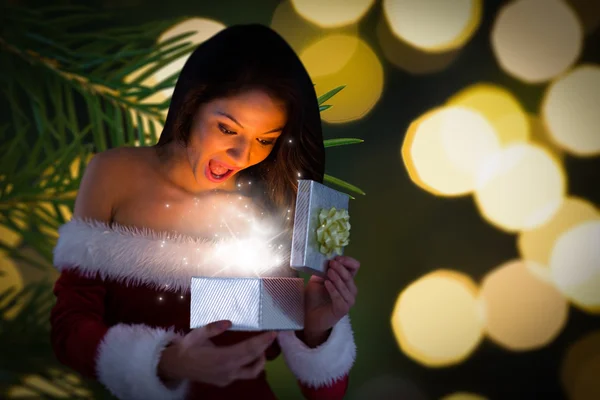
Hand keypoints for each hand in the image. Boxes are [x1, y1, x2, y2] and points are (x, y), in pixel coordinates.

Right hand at [158, 320, 276, 386]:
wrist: (175, 367)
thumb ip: (213, 328)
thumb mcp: (197, 334)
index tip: (272, 333)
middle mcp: (227, 370)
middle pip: (253, 359)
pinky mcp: (225, 381)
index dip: (262, 341)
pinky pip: (243, 374)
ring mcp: (227, 378)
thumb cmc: (186, 348)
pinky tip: (250, 354)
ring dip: (260, 359)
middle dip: (265, 347)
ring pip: (252, 372)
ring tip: (262, 346)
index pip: (248, 349)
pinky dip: (250, 364)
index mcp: (221, 358)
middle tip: (273, 335)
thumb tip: (229, 322)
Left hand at [303, 255, 359, 345]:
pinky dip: (334, 289)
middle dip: (341, 268)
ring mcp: (348, 301)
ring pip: (347, 286)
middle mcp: (350, 290)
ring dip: (338, 278)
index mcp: (346, 280)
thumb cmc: (314, 297)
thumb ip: (323, 270)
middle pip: (350, 276)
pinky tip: (327, 283)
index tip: (337, 258)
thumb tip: (327, 258)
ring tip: (329, 272)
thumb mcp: (318, 279)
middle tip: (331, 264)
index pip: (354, 267)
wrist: (308, 316)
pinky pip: (340, 298)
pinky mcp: (342, 310)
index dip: (348, 261)